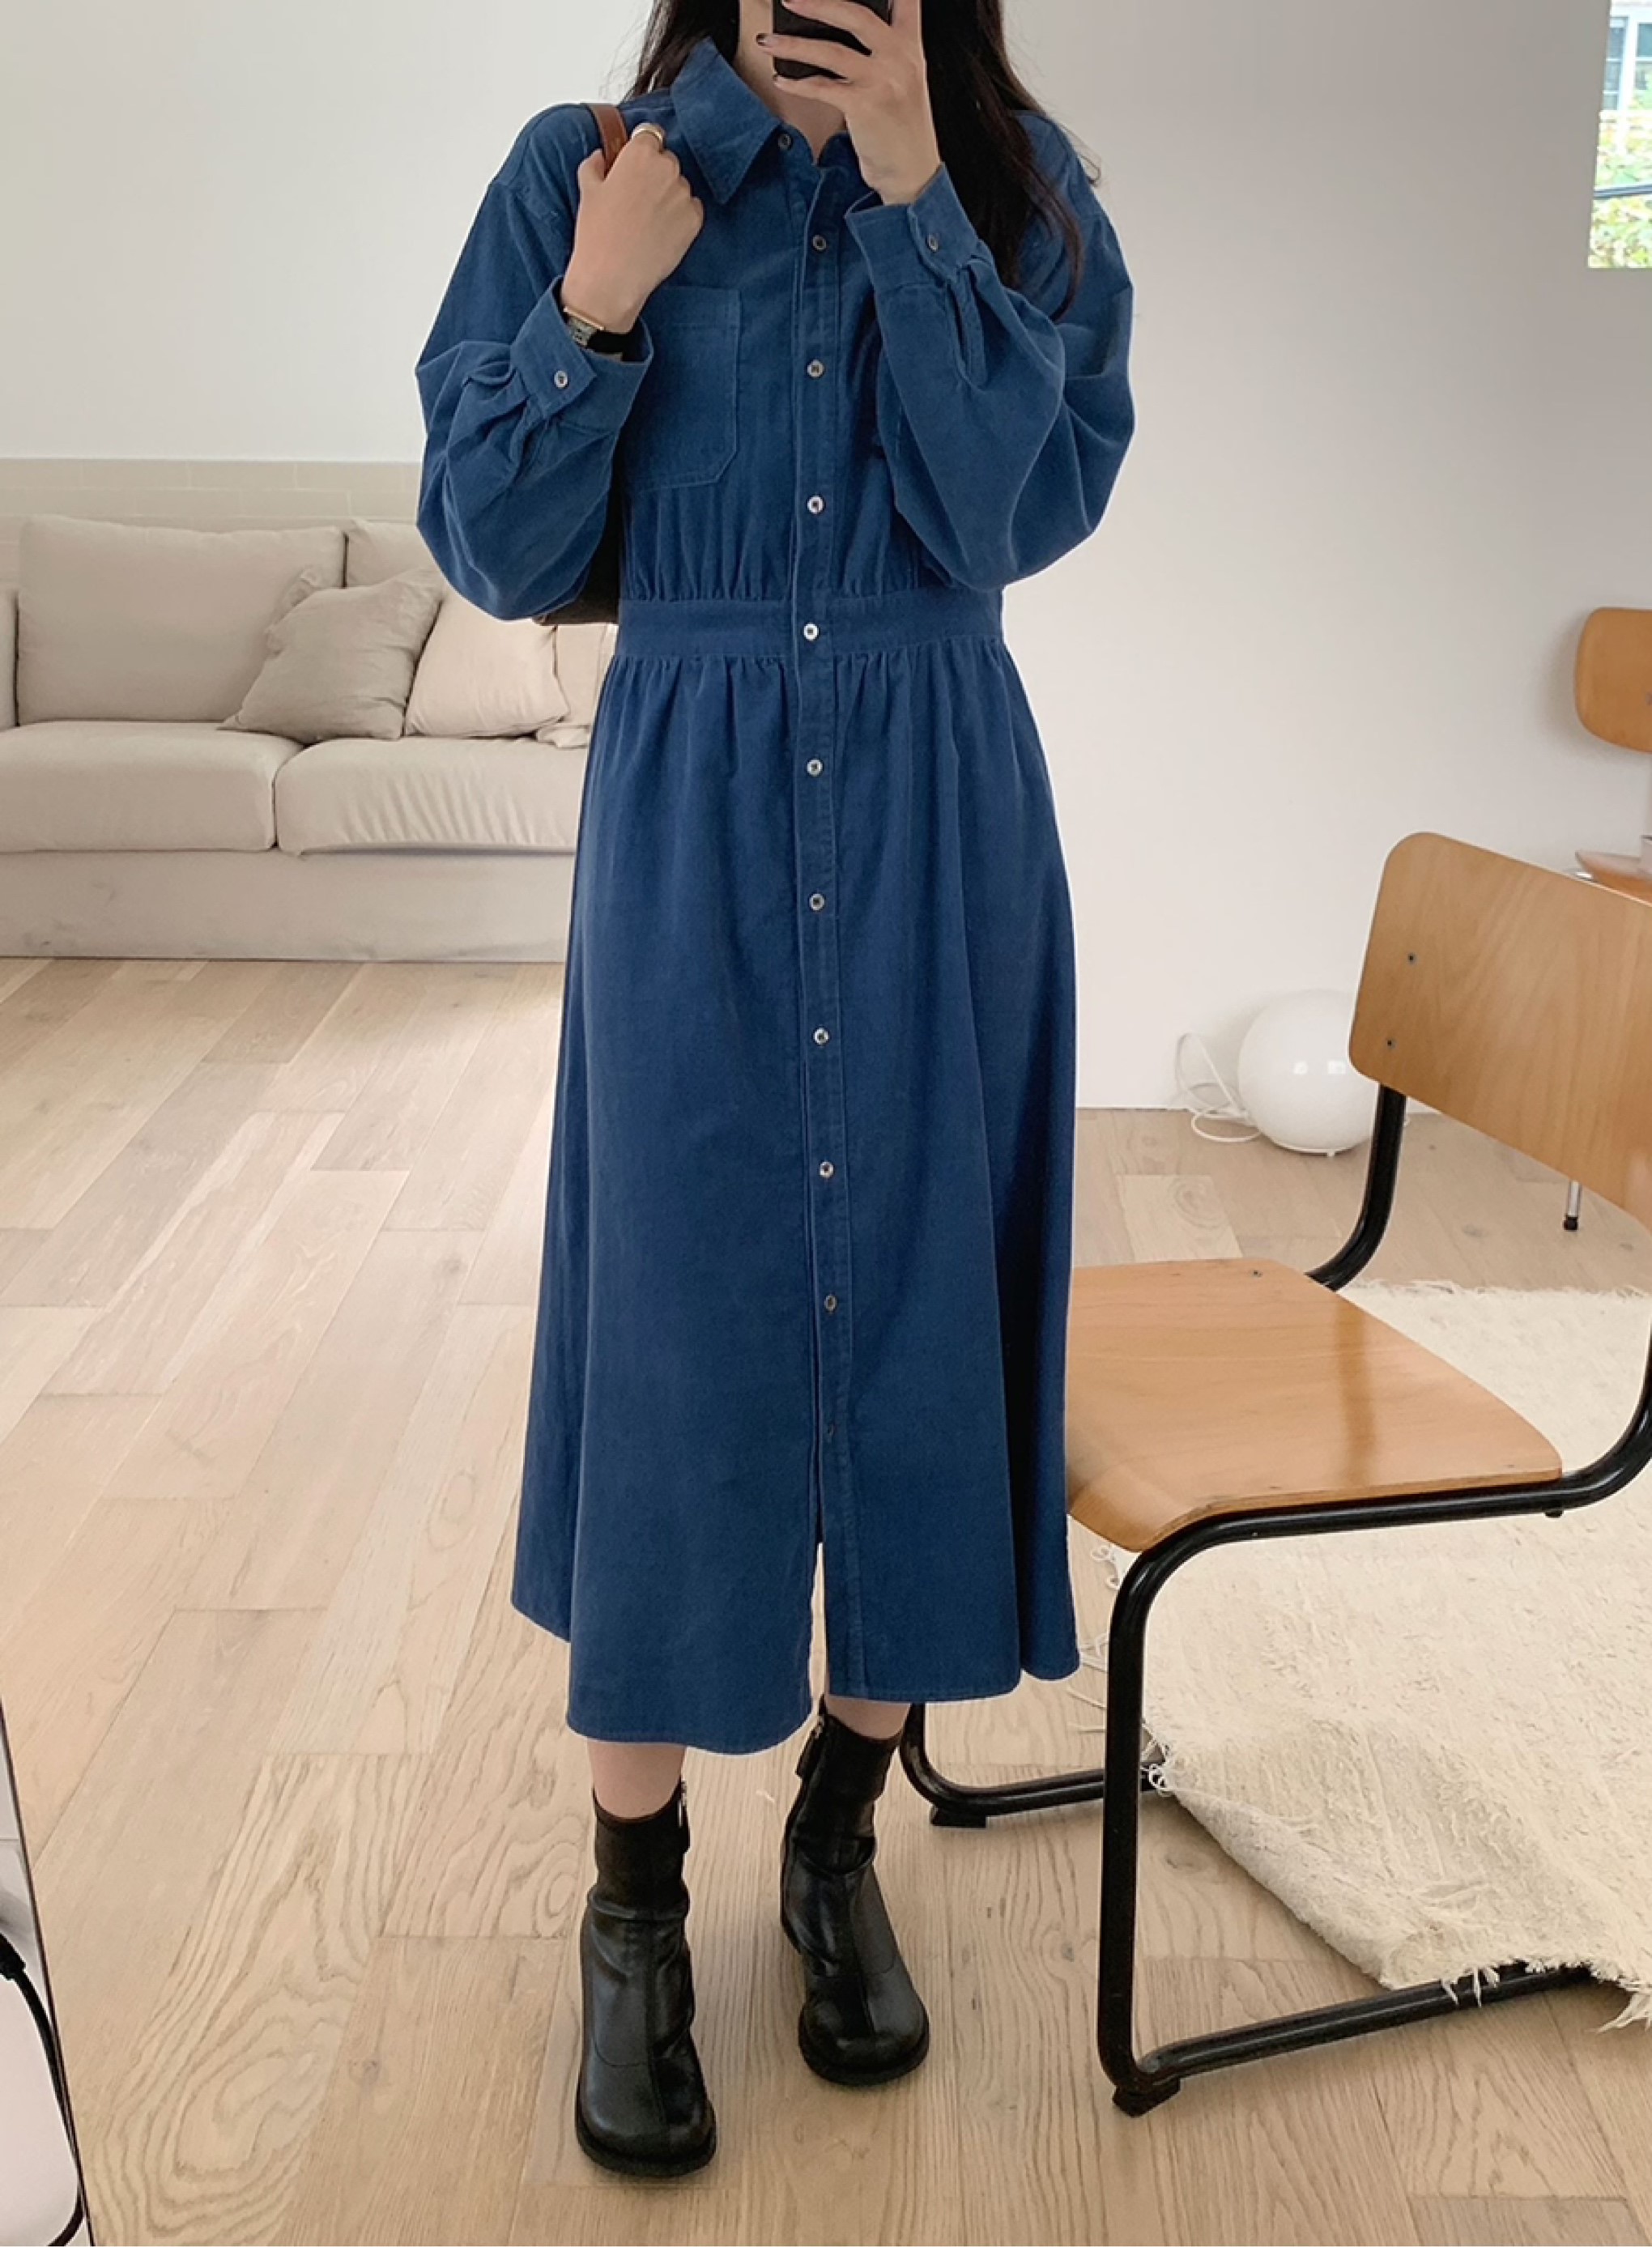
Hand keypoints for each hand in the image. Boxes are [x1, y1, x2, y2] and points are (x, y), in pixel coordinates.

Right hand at [562, 124, 704, 331]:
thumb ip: (595, 164)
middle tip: (640, 200)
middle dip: (657, 175)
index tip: (636, 168)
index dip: (642, 154)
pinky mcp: (695, 219)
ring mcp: (684, 193)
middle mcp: (667, 167)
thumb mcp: (587, 190)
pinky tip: (662, 232)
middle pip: (668, 161)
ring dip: (670, 197)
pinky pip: (692, 210)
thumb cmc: (598, 234)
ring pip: (680, 186)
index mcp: (640, 153)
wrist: (613, 277)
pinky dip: (681, 218)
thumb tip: (601, 157)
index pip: (651, 137)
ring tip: (649, 221)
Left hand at [757, 0, 942, 205]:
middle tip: (789, 0)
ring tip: (768, 42)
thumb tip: (838, 34)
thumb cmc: (901, 132)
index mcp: (911, 47)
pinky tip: (780, 80)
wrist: (912, 174)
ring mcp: (882, 81)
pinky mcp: (864, 105)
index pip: (906, 1)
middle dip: (818, 4)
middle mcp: (899, 58)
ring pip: (831, 51)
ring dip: (793, 46)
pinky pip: (822, 87)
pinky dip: (797, 84)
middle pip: (855, 15)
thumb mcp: (904, 83)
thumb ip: (883, 54)